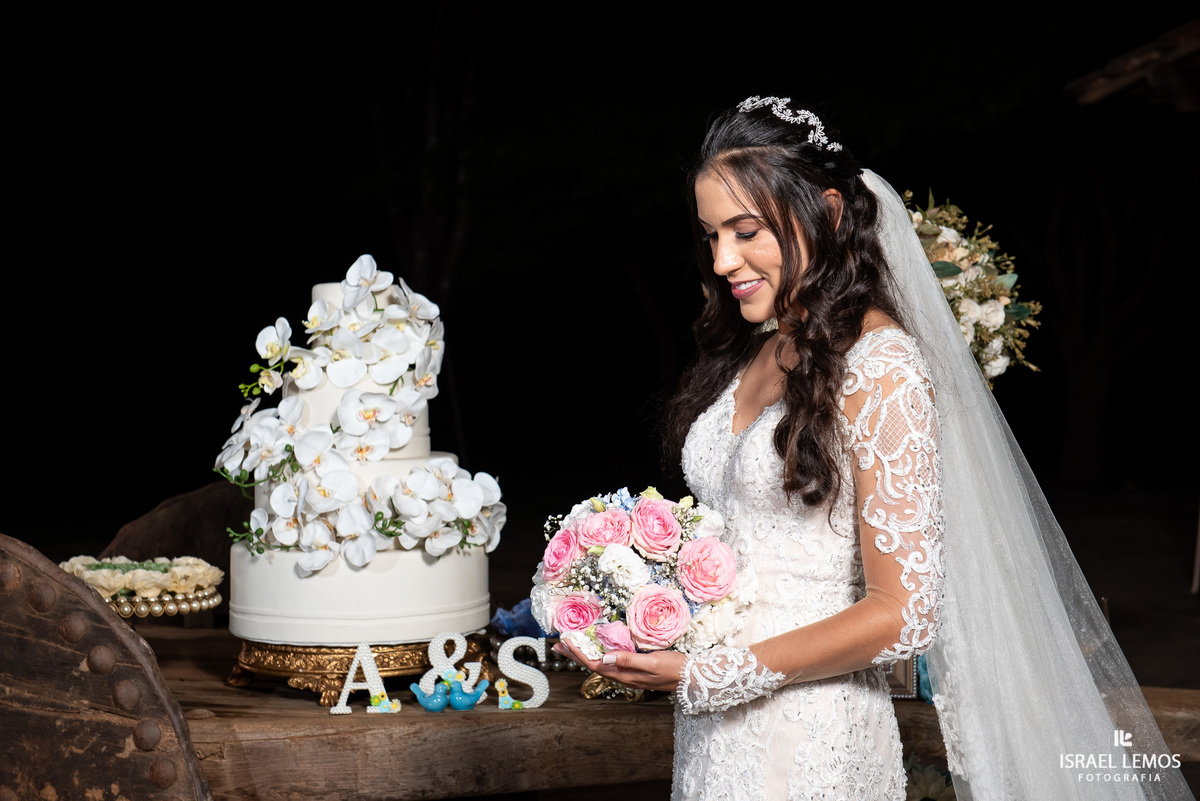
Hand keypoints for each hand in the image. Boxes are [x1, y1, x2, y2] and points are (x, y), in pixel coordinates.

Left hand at [554, 640, 685, 692]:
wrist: (691, 678)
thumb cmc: (674, 668)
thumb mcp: (652, 662)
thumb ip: (629, 660)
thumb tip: (605, 656)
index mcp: (624, 674)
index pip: (595, 664)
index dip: (578, 653)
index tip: (565, 641)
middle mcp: (623, 676)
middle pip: (593, 665)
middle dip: (574, 654)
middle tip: (558, 644)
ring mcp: (628, 674)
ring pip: (600, 664)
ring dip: (584, 654)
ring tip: (570, 646)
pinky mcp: (634, 670)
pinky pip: (610, 663)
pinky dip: (598, 654)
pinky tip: (597, 649)